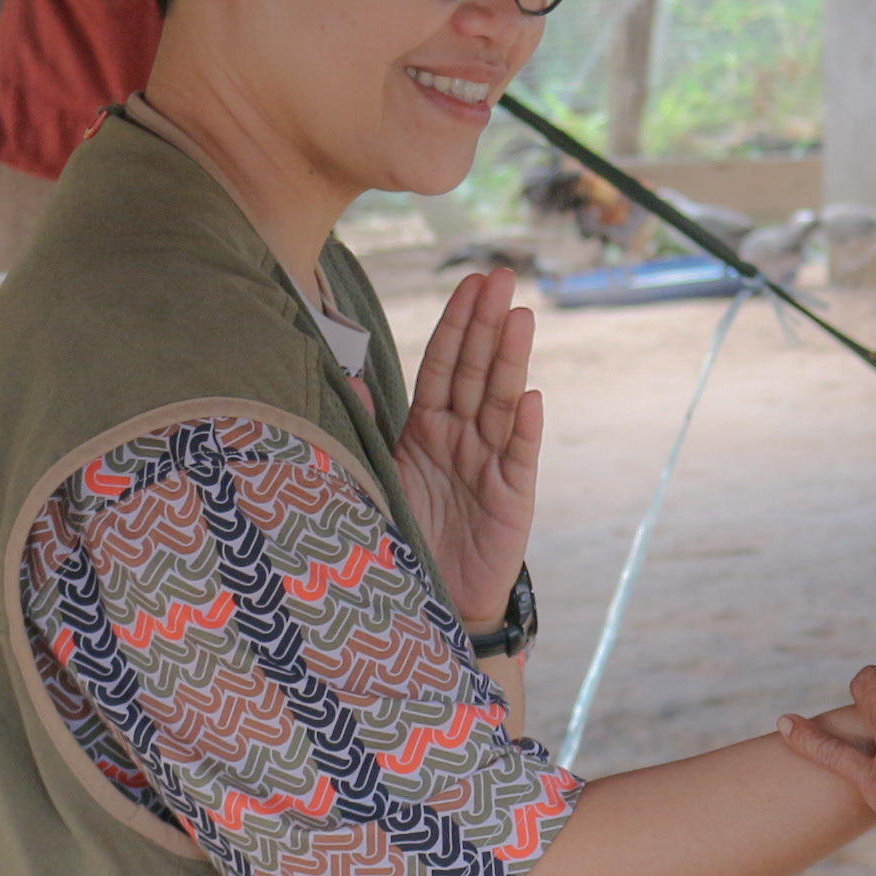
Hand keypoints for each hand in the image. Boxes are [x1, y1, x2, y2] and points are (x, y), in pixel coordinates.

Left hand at [396, 267, 539, 627]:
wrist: (432, 599)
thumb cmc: (404, 535)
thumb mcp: (378, 475)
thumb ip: (368, 425)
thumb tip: (344, 373)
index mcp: (427, 427)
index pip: (443, 364)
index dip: (457, 323)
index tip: (471, 282)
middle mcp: (462, 437)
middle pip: (476, 371)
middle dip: (489, 323)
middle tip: (504, 276)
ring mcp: (489, 463)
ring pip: (500, 402)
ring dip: (511, 359)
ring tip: (521, 318)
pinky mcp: (511, 497)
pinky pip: (517, 457)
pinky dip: (524, 428)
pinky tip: (531, 398)